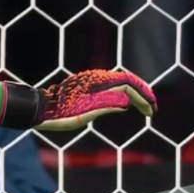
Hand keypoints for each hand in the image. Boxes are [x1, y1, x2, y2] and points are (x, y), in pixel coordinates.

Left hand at [33, 70, 156, 130]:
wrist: (42, 109)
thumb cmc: (62, 114)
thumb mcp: (85, 114)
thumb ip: (106, 105)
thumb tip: (127, 101)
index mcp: (98, 84)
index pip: (128, 85)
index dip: (143, 97)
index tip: (151, 111)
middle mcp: (96, 78)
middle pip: (126, 81)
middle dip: (141, 94)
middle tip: (151, 109)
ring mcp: (91, 81)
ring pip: (119, 81)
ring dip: (133, 92)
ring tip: (142, 106)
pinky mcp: (86, 85)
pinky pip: (111, 84)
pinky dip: (123, 92)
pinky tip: (124, 101)